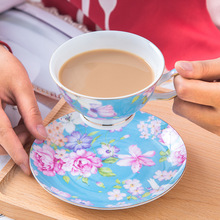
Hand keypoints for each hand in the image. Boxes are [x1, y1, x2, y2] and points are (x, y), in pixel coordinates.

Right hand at [0, 46, 46, 173]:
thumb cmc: (4, 67)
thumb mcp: (22, 87)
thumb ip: (31, 112)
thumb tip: (41, 135)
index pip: (3, 135)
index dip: (16, 153)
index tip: (26, 167)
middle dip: (18, 143)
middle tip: (33, 133)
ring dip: (14, 138)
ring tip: (27, 126)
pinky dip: (9, 132)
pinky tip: (19, 124)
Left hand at [173, 58, 219, 135]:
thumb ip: (204, 68)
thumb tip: (178, 67)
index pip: (185, 92)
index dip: (179, 79)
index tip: (185, 73)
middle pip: (180, 108)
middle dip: (182, 92)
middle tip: (195, 81)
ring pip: (187, 116)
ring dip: (189, 102)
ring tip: (209, 90)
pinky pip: (198, 122)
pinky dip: (199, 110)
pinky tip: (213, 100)